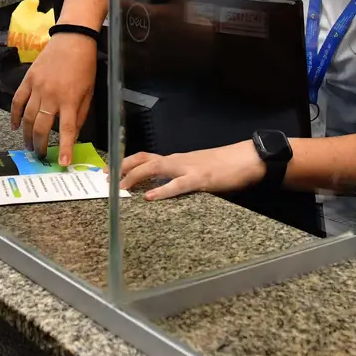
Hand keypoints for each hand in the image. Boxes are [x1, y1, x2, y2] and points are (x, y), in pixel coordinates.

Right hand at [11, 32, 96, 165]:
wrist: (72, 40)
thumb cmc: (84, 66)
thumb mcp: (89, 92)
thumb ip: (80, 114)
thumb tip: (73, 134)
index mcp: (70, 100)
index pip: (67, 130)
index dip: (65, 148)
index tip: (63, 164)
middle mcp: (52, 96)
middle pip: (42, 127)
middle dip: (40, 145)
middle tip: (40, 155)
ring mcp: (37, 87)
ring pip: (28, 117)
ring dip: (28, 134)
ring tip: (29, 146)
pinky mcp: (28, 80)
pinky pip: (17, 101)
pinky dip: (14, 115)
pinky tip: (15, 126)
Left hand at [120, 142, 266, 200]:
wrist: (248, 158)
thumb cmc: (225, 165)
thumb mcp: (197, 169)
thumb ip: (180, 176)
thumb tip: (163, 188)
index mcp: (176, 160)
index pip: (145, 157)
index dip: (126, 163)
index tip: (110, 171)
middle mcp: (177, 160)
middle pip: (143, 159)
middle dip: (122, 168)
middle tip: (107, 179)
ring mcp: (188, 168)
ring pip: (155, 168)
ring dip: (135, 177)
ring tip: (121, 188)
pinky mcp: (201, 179)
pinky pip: (177, 185)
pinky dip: (162, 191)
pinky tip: (150, 197)